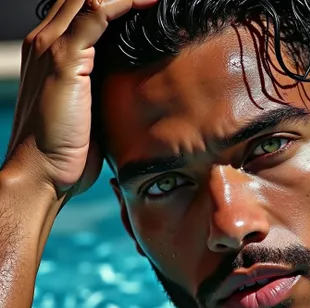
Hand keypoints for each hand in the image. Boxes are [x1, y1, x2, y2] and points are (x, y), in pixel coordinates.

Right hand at [6, 0, 157, 196]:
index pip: (83, 7)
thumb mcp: (89, 110)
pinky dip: (124, 3)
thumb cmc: (68, 149)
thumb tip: (133, 82)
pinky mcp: (63, 60)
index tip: (152, 6)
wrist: (43, 172)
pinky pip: (95, 14)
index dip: (118, 1)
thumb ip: (103, 87)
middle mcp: (46, 40)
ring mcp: (52, 47)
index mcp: (52, 51)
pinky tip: (150, 3)